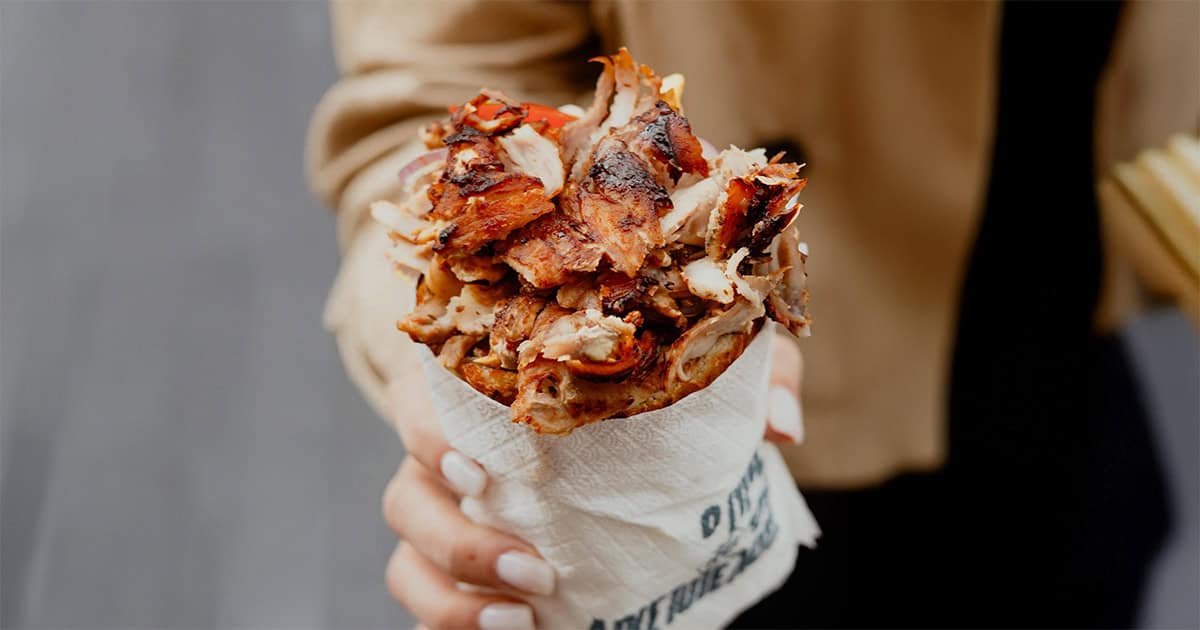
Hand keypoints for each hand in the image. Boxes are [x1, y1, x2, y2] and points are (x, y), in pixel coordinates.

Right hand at [381, 332, 799, 628]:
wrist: (617, 424)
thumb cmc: (645, 383)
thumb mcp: (702, 366)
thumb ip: (750, 377)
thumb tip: (780, 428)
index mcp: (480, 384)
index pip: (423, 400)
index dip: (431, 436)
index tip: (481, 471)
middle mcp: (444, 448)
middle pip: (405, 494)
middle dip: (458, 542)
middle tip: (537, 569)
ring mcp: (441, 509)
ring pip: (407, 557)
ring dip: (452, 598)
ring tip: (523, 619)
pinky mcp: (454, 564)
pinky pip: (425, 602)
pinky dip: (453, 624)